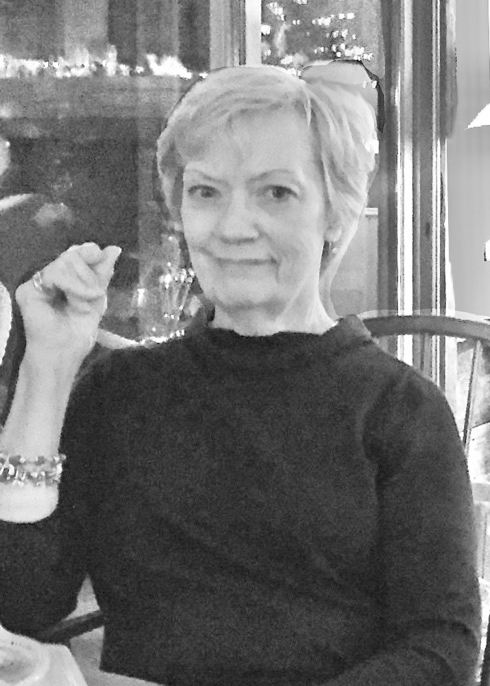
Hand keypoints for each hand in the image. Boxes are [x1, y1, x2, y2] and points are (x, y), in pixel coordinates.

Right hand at [15, 242, 121, 362]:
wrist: (61, 358)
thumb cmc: (77, 336)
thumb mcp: (96, 301)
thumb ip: (102, 275)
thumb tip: (114, 249)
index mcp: (66, 280)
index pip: (79, 255)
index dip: (91, 252)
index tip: (104, 256)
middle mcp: (50, 278)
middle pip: (73, 255)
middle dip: (90, 274)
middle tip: (95, 295)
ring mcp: (38, 283)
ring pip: (66, 261)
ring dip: (83, 284)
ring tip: (83, 306)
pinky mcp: (28, 290)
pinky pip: (55, 273)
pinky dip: (72, 286)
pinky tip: (76, 303)